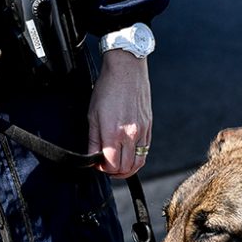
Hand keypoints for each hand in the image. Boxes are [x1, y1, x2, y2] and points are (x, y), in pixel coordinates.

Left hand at [87, 50, 151, 178]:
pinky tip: (128, 153)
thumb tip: (92, 158)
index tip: (98, 164)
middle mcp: (130, 135)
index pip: (111, 165)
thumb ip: (93, 140)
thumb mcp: (92, 115)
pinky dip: (137, 157)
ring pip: (138, 162)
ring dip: (128, 169)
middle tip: (106, 166)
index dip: (103, 169)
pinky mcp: (149, 126)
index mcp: (113, 132)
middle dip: (114, 172)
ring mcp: (142, 131)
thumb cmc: (108, 88)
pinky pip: (145, 150)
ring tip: (118, 165)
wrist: (127, 70)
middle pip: (125, 168)